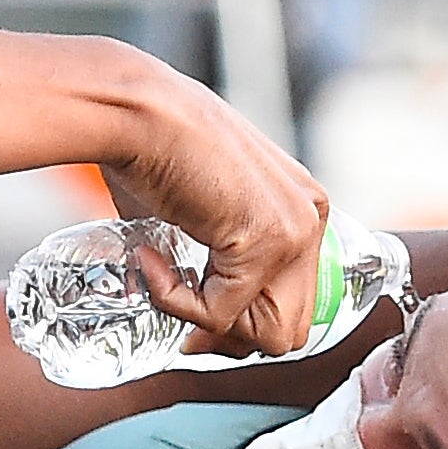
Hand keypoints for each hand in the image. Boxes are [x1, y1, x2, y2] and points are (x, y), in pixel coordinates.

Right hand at [103, 63, 329, 358]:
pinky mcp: (266, 243)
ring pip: (269, 334)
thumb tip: (203, 326)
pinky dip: (175, 301)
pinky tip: (151, 259)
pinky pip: (220, 314)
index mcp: (304, 206)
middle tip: (183, 320)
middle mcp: (312, 217)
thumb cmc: (154, 150)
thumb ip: (219, 257)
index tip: (195, 318)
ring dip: (206, 323)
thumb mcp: (204, 210)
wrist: (136, 111)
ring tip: (165, 279)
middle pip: (291, 329)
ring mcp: (295, 231)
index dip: (243, 323)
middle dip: (233, 337)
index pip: (295, 302)